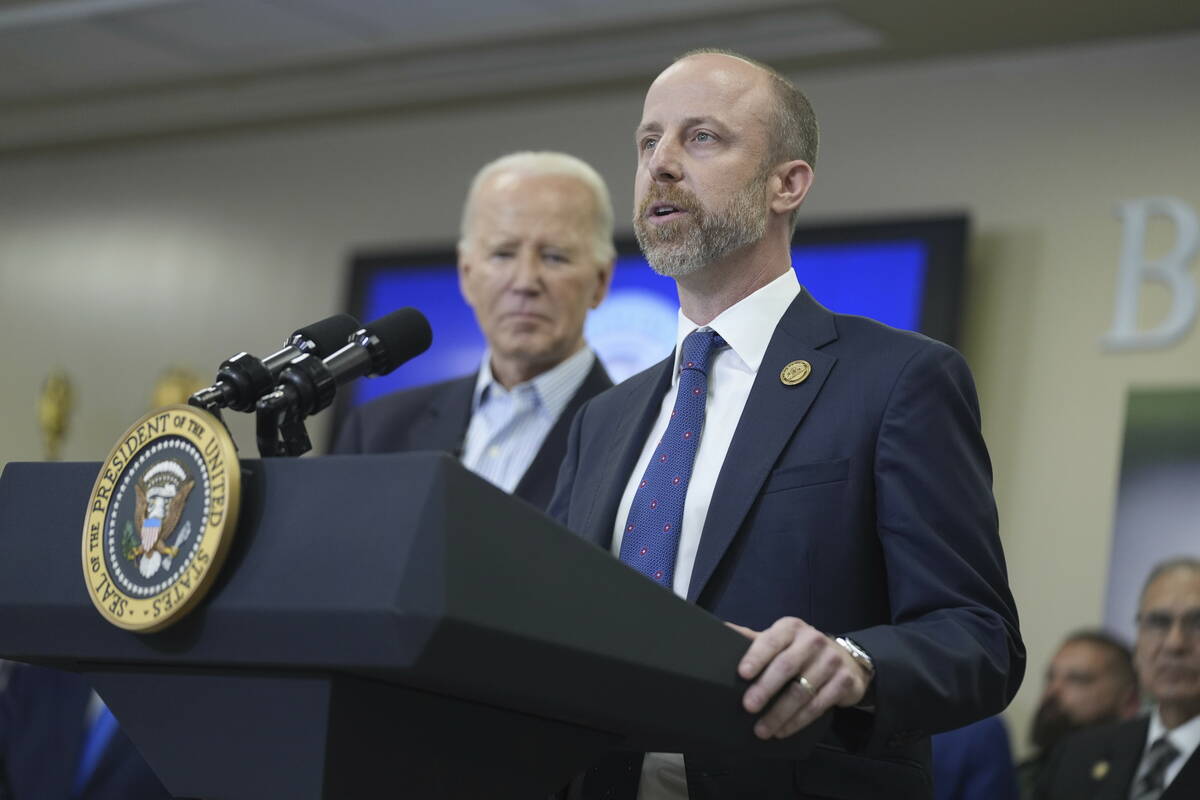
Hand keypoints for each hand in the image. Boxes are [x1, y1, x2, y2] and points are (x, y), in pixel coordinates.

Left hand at [728, 617, 870, 738]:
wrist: (846, 660)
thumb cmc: (801, 650)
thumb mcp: (780, 640)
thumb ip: (753, 639)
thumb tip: (721, 630)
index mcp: (791, 628)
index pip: (771, 640)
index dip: (756, 656)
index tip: (742, 673)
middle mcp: (813, 641)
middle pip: (786, 666)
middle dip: (766, 688)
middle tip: (748, 706)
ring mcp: (831, 661)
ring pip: (802, 691)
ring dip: (780, 713)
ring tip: (761, 729)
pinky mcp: (845, 682)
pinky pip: (818, 706)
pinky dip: (798, 721)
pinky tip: (783, 730)